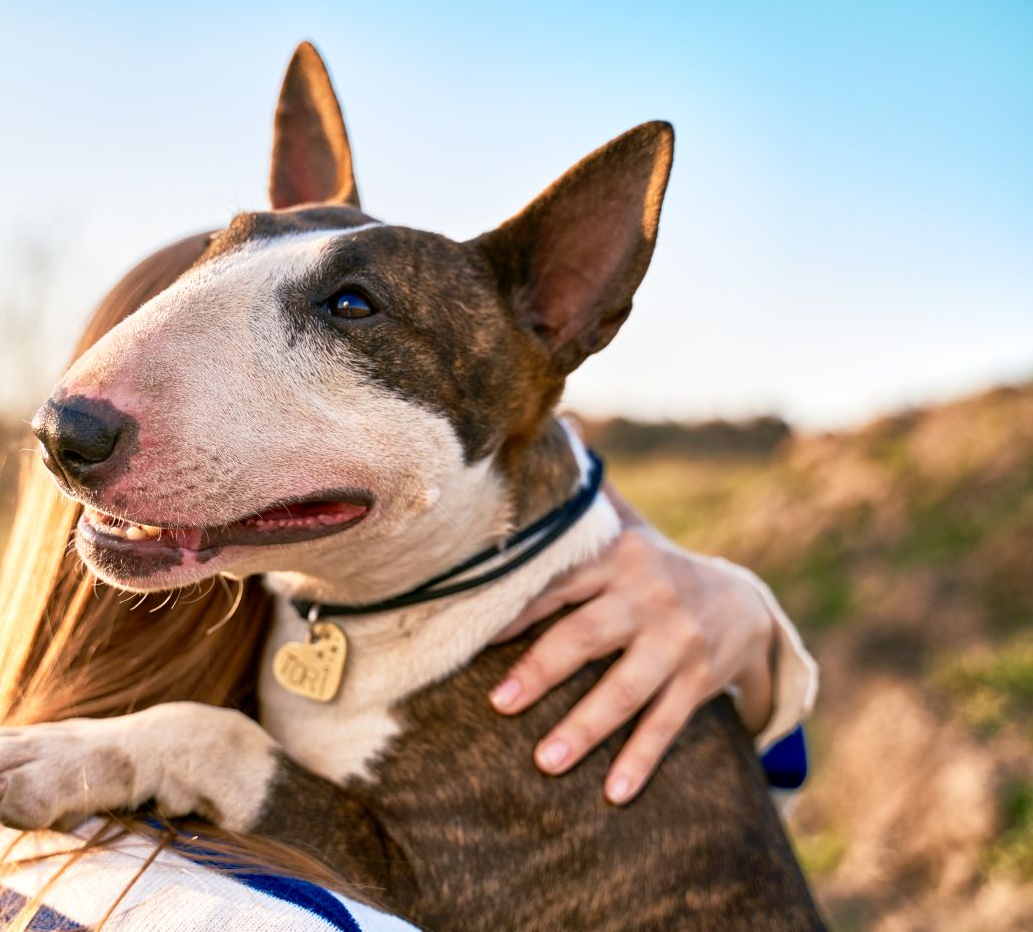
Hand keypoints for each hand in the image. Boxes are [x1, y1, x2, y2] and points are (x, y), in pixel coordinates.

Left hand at [488, 486, 775, 804]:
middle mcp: (647, 598)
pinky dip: (640, 760)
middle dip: (542, 672)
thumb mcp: (625, 529)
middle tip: (500, 703)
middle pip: (587, 638)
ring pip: (625, 690)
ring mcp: (676, 643)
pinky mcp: (699, 682)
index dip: (516, 611)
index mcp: (617, 559)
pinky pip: (666, 726)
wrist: (744, 604)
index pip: (558, 584)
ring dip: (585, 728)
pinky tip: (613, 793)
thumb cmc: (652, 569)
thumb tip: (560, 427)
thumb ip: (586, 498)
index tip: (474, 637)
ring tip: (544, 762)